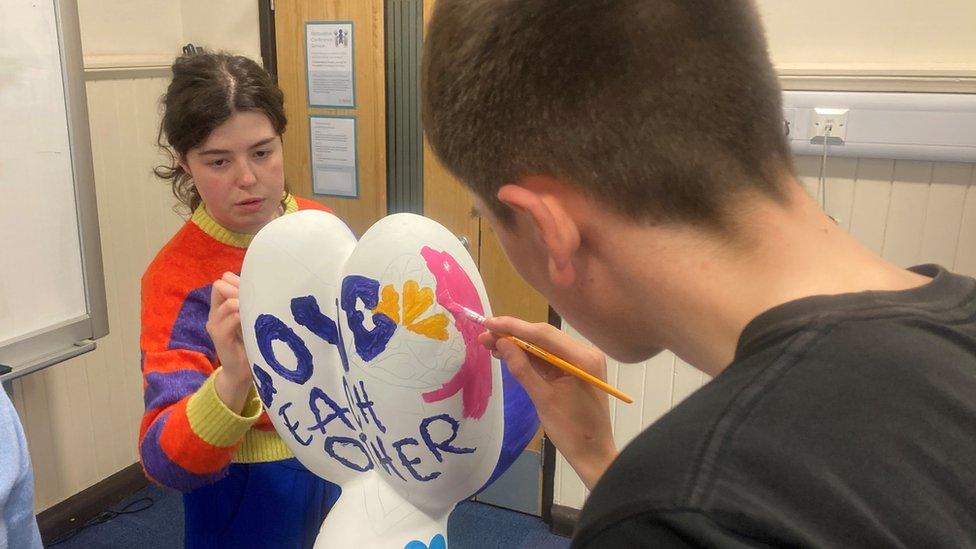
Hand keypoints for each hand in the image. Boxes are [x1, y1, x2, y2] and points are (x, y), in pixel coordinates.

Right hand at [207, 272, 252, 413]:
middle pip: (220, 286)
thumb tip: (267, 284)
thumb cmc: (251, 344)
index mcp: (221, 307)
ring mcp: (214, 324)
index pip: (223, 281)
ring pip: (228, 302)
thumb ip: (250, 304)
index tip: (256, 289)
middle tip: (258, 299)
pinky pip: (231, 318)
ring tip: (258, 312)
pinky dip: (243, 316)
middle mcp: (214, 313)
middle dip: (239, 289)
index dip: (237, 281)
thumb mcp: (250, 319)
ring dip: (245, 303)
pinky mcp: (219, 336)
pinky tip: (254, 322)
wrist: (242, 373)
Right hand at [479, 317, 616, 488]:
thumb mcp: (543, 399)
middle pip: (544, 336)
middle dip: (513, 335)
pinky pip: (550, 358)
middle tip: (485, 336)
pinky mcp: (576, 370)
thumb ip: (522, 369)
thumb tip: (501, 343)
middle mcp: (585, 353)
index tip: (488, 323)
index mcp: (582, 358)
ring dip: (519, 346)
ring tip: (491, 345)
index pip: (543, 334)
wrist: (594, 455)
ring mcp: (582, 361)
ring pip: (545, 346)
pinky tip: (510, 355)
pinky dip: (530, 357)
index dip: (513, 327)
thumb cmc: (572, 431)